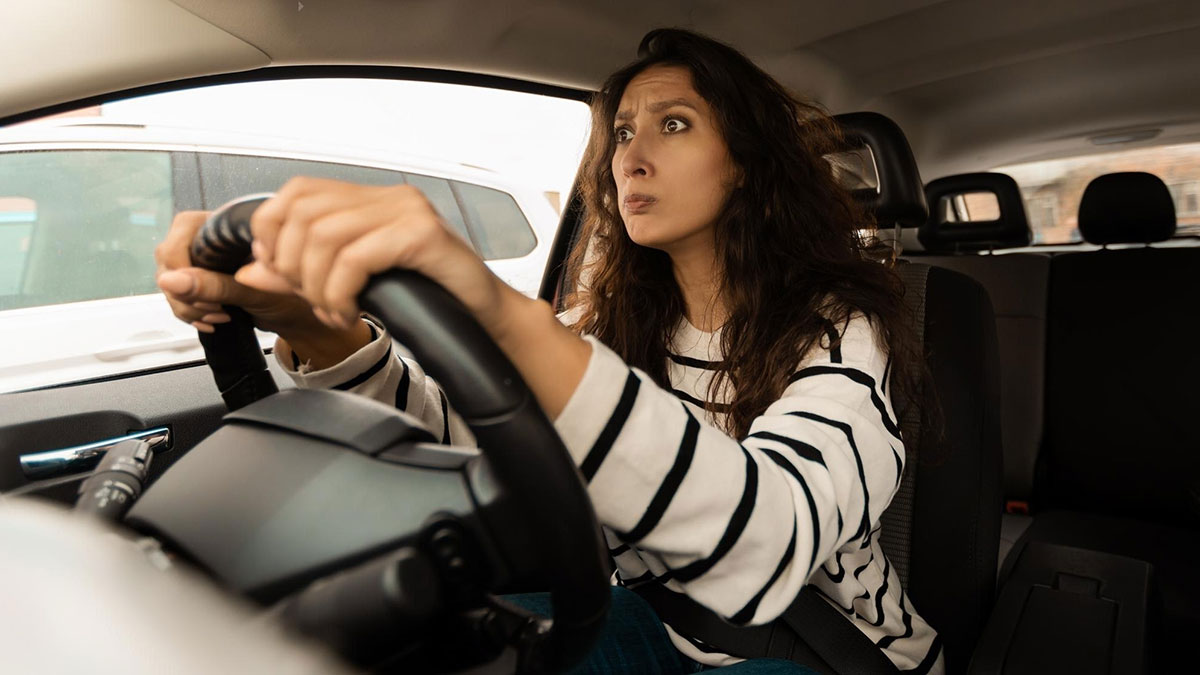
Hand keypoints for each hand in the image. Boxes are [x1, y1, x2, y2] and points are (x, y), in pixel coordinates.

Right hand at [154, 210, 322, 336]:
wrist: (301, 316)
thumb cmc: (292, 295)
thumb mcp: (253, 291)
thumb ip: (213, 285)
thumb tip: (170, 281)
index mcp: (229, 226)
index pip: (183, 231)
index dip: (182, 263)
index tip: (195, 289)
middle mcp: (214, 238)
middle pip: (170, 257)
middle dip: (185, 291)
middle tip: (213, 307)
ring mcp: (206, 260)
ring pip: (170, 280)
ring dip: (188, 306)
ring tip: (219, 316)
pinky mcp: (204, 280)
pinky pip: (179, 294)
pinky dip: (191, 312)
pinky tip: (213, 320)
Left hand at [244, 177, 513, 336]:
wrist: (487, 318)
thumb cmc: (433, 300)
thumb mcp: (357, 285)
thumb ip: (304, 274)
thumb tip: (254, 272)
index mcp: (373, 200)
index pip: (298, 191)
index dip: (272, 230)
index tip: (278, 272)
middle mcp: (390, 197)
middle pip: (304, 213)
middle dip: (293, 266)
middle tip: (310, 302)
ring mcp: (408, 211)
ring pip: (325, 236)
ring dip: (317, 287)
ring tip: (333, 314)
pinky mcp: (422, 234)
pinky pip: (356, 257)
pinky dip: (340, 292)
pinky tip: (350, 314)